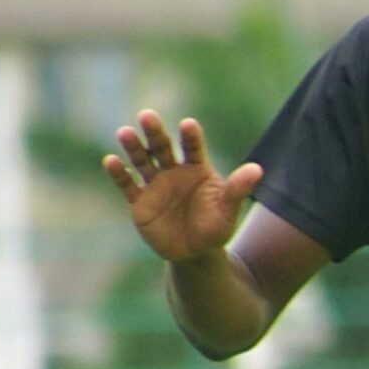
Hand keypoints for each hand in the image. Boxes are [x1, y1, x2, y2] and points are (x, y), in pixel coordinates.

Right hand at [104, 111, 263, 265]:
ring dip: (133, 147)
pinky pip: (127, 184)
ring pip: (142, 161)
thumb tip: (257, 169)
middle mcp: (173, 171)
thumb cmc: (215, 228)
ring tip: (125, 133)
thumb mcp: (228, 210)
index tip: (188, 125)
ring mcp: (155, 184)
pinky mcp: (139, 200)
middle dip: (155, 132)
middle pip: (162, 147)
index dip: (190, 137)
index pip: (193, 148)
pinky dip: (118, 173)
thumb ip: (237, 189)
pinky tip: (111, 161)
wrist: (195, 253)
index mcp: (196, 169)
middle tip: (147, 115)